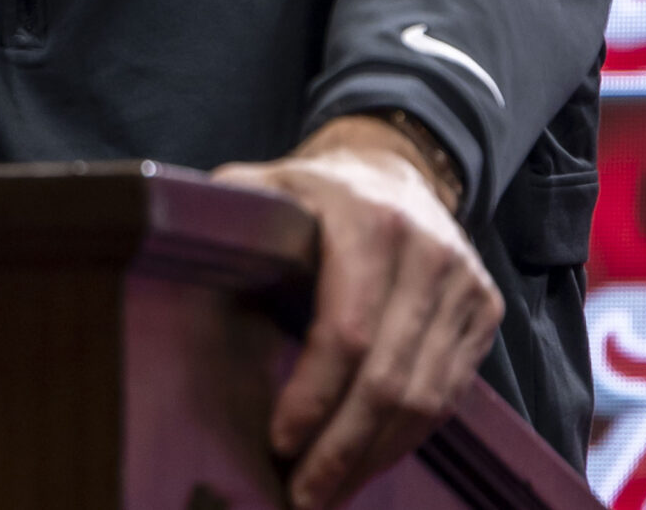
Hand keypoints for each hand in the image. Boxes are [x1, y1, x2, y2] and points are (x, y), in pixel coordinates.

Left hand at [212, 116, 503, 509]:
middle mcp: (428, 255)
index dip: (314, 395)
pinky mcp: (483, 313)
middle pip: (390, 379)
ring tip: (329, 491)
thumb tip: (162, 242)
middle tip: (302, 496)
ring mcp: (465, 286)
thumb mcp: (261, 184)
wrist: (395, 167)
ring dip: (375, 456)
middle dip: (343, 448)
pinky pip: (448, 394)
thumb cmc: (311, 190)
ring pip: (425, 398)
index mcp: (368, 223)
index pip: (346, 330)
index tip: (279, 443)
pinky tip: (366, 461)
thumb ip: (221, 212)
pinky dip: (406, 437)